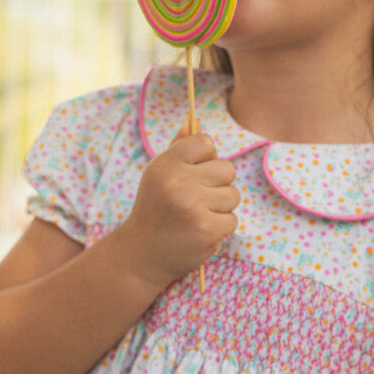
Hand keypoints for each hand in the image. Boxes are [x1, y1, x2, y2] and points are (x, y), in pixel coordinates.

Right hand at [118, 119, 239, 291]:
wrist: (141, 254)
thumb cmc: (154, 209)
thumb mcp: (159, 175)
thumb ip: (178, 148)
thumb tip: (194, 119)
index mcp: (165, 164)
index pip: (206, 142)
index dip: (205, 159)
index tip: (192, 175)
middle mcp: (178, 182)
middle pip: (227, 169)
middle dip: (217, 185)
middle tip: (195, 200)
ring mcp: (193, 206)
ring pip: (233, 195)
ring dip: (220, 207)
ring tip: (197, 216)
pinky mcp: (207, 229)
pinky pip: (232, 219)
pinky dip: (220, 228)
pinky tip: (200, 232)